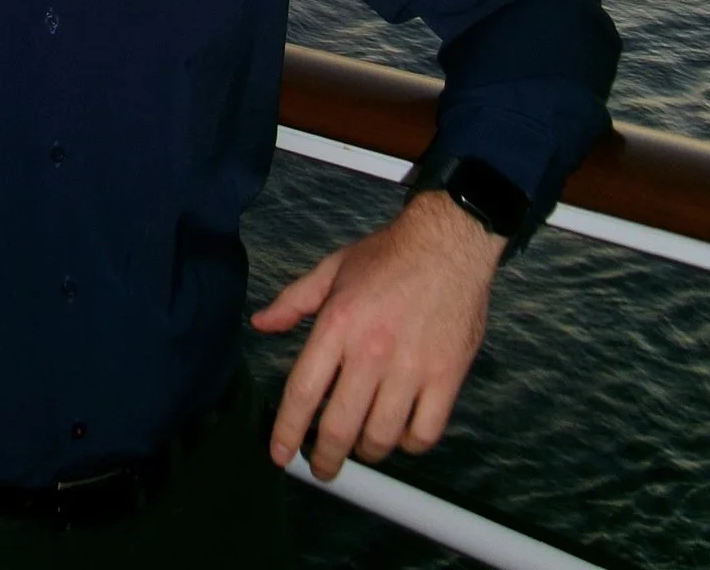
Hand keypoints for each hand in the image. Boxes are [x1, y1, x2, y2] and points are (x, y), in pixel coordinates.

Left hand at [251, 191, 502, 479]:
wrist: (449, 242)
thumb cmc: (388, 255)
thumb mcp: (332, 268)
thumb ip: (293, 301)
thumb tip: (261, 324)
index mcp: (338, 323)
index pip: (303, 391)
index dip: (288, 430)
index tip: (281, 454)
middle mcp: (372, 351)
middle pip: (340, 426)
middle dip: (325, 458)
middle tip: (322, 466)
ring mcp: (412, 367)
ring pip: (381, 437)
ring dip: (366, 452)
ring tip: (360, 446)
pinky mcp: (447, 377)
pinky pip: (424, 433)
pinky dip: (409, 445)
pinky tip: (400, 433)